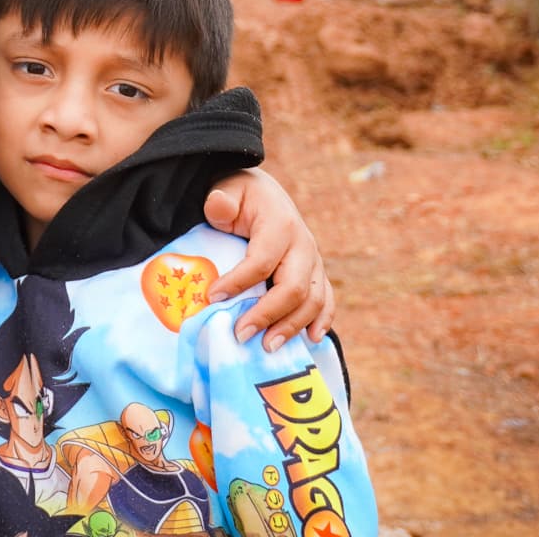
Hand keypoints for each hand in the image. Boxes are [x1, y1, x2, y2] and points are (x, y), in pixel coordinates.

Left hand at [202, 168, 334, 351]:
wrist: (264, 193)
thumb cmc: (240, 196)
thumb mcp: (227, 190)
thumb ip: (221, 201)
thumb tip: (218, 205)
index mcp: (280, 225)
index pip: (261, 261)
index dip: (237, 282)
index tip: (212, 298)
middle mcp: (303, 244)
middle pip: (293, 287)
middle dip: (267, 315)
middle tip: (240, 335)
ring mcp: (314, 261)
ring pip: (313, 299)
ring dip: (292, 326)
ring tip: (267, 348)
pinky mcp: (317, 273)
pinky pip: (326, 299)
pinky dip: (323, 320)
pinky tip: (311, 339)